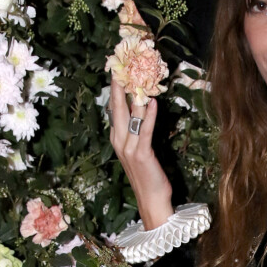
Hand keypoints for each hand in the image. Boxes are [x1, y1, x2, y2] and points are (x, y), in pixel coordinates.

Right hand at [109, 79, 173, 228]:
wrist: (151, 198)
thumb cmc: (148, 172)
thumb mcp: (138, 147)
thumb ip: (137, 129)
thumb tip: (141, 107)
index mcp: (117, 138)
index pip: (114, 109)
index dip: (115, 90)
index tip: (117, 72)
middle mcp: (119, 141)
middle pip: (117, 109)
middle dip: (118, 87)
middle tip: (120, 67)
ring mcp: (128, 148)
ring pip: (131, 116)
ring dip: (135, 97)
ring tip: (138, 77)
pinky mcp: (141, 153)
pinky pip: (145, 130)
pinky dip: (149, 115)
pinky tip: (152, 102)